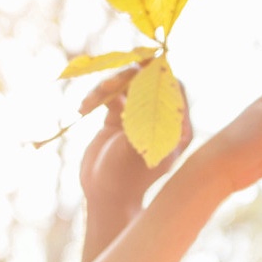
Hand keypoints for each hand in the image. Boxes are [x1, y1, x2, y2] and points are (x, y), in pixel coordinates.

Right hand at [79, 66, 192, 213]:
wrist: (105, 196)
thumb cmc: (127, 176)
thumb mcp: (138, 147)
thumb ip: (142, 114)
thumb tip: (146, 81)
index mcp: (177, 127)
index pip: (174, 88)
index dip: (157, 74)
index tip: (138, 65)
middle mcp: (159, 118)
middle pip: (147, 82)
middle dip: (126, 77)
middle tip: (107, 82)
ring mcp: (138, 117)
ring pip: (126, 86)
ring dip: (106, 87)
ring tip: (89, 102)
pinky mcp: (117, 119)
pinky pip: (109, 96)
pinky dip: (96, 97)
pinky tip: (84, 108)